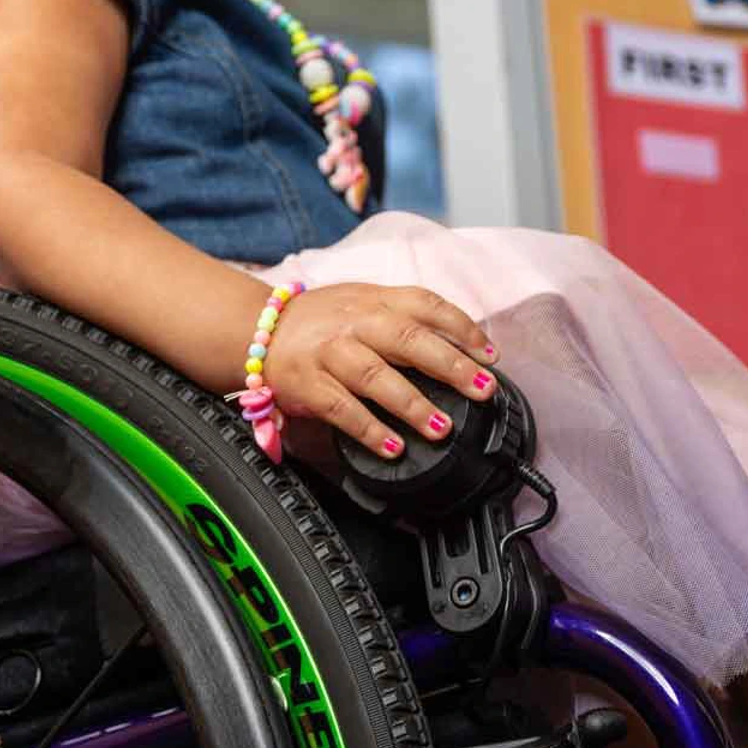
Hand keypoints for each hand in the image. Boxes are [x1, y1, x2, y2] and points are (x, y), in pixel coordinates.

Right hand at [262, 283, 498, 457]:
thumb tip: (462, 347)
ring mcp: (330, 352)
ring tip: (440, 427)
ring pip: (375, 376)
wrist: (259, 327)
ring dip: (412, 404)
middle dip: (450, 365)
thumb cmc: (324, 320)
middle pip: (408, 339)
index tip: (489, 355)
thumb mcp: (366, 303)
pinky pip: (341, 409)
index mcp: (376, 300)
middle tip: (481, 389)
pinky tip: (393, 447)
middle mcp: (355, 322)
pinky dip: (369, 429)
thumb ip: (408, 318)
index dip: (462, 329)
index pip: (426, 306)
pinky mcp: (308, 384)